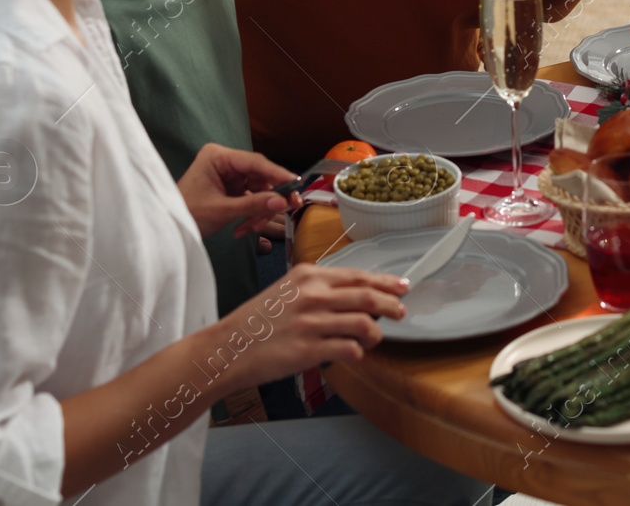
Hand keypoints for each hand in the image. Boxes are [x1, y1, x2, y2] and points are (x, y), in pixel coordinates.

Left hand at [177, 142, 294, 237]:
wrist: (167, 231)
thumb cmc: (186, 215)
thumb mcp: (221, 210)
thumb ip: (253, 205)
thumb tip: (283, 202)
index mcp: (218, 157)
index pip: (255, 162)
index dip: (278, 174)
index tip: (297, 185)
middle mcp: (225, 162)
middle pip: (260, 176)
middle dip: (269, 198)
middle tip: (288, 210)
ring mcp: (228, 176)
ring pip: (258, 190)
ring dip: (259, 211)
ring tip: (250, 229)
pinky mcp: (229, 190)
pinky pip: (250, 199)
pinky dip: (250, 215)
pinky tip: (242, 230)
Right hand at [219, 262, 409, 386]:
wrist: (227, 348)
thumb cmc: (257, 321)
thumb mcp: (287, 290)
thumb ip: (320, 289)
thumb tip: (356, 295)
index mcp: (308, 275)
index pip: (357, 275)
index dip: (385, 281)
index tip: (402, 286)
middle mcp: (312, 295)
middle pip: (367, 296)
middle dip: (391, 305)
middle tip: (401, 312)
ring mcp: (311, 322)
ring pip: (364, 323)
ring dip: (376, 332)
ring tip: (374, 338)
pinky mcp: (308, 350)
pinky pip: (349, 349)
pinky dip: (357, 353)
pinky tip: (354, 354)